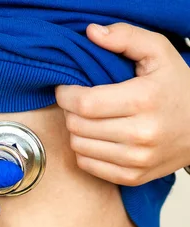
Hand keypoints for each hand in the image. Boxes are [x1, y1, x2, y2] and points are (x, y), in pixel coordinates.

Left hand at [56, 23, 189, 185]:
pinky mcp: (132, 177)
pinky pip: (87, 165)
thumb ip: (126, 38)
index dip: (66, 94)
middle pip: (76, 125)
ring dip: (76, 130)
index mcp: (143, 100)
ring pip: (78, 145)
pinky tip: (96, 137)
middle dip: (70, 111)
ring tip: (90, 119)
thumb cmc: (177, 88)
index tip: (66, 89)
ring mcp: (137, 159)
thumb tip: (92, 32)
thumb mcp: (159, 53)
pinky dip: (85, 150)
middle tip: (80, 102)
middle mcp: (141, 133)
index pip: (83, 103)